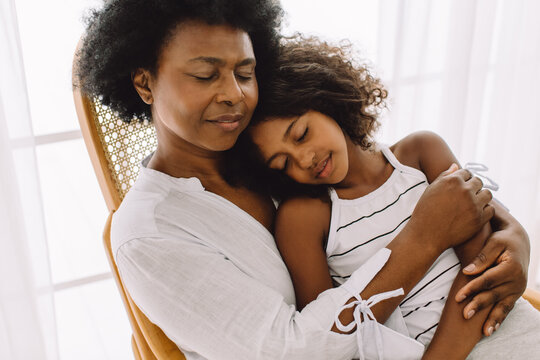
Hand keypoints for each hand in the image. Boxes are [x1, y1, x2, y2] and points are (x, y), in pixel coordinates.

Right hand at [409, 164, 494, 251]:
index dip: (463, 179)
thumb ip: (444, 176)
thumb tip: (455, 166)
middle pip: (478, 182)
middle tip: (466, 197)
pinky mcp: (479, 218)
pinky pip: (490, 209)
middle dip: (473, 187)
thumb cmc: (426, 211)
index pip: (466, 172)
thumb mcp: (431, 189)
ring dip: (481, 197)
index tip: (460, 187)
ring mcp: (473, 204)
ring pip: (487, 194)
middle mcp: (464, 190)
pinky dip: (484, 211)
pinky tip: (474, 214)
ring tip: (472, 204)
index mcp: (452, 180)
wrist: (426, 235)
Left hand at [455, 202, 529, 335]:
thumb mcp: (493, 242)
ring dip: (492, 319)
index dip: (472, 288)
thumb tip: (466, 271)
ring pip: (503, 305)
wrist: (519, 241)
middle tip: (464, 314)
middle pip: (494, 295)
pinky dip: (500, 319)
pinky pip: (507, 308)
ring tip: (483, 332)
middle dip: (479, 305)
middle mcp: (517, 280)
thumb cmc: (502, 239)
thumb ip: (481, 257)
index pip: (488, 280)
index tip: (458, 296)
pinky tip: (491, 329)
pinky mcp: (515, 293)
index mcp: (511, 267)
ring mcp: (518, 289)